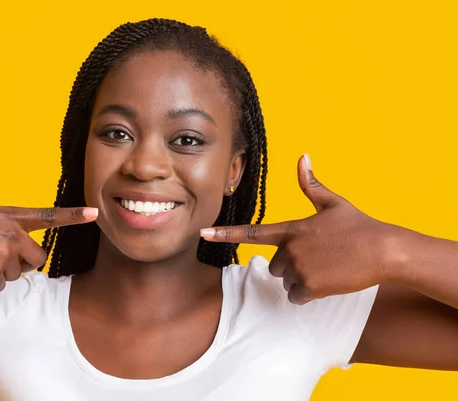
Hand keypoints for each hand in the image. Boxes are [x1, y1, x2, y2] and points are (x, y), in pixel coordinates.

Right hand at [0, 172, 97, 290]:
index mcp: (11, 216)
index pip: (49, 217)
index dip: (73, 215)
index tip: (94, 213)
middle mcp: (12, 234)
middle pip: (38, 259)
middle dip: (24, 263)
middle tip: (2, 257)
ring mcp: (3, 254)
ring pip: (16, 275)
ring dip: (1, 273)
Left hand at [201, 155, 407, 304]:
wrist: (385, 250)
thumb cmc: (359, 225)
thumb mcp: (333, 203)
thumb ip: (312, 185)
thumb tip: (302, 156)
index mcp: (292, 228)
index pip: (251, 233)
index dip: (225, 233)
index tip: (203, 234)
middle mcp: (292, 248)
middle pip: (275, 265)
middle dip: (291, 264)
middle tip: (317, 257)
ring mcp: (301, 268)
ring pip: (286, 281)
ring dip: (301, 279)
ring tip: (326, 267)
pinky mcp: (312, 286)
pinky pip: (297, 296)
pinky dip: (309, 294)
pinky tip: (328, 281)